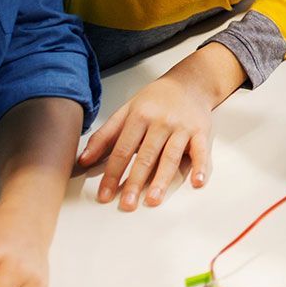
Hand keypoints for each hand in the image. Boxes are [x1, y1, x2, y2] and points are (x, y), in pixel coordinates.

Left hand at [77, 47, 236, 211]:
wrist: (190, 82)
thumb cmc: (156, 100)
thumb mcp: (126, 111)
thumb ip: (104, 135)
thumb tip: (83, 160)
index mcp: (140, 116)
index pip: (122, 150)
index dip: (112, 174)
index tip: (105, 195)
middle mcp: (161, 122)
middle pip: (146, 156)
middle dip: (135, 182)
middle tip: (127, 204)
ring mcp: (182, 127)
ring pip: (171, 157)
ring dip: (162, 179)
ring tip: (153, 199)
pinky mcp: (201, 131)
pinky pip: (202, 151)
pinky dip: (200, 167)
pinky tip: (196, 182)